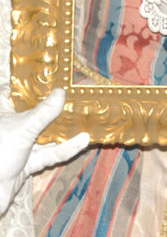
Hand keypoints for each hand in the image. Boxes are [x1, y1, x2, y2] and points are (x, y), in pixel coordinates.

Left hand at [0, 89, 89, 213]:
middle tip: (79, 95)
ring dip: (67, 130)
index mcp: (3, 112)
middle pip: (37, 112)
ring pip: (47, 134)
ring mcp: (21, 146)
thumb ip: (43, 113)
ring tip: (88, 119)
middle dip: (57, 106)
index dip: (32, 81)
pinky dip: (66, 149)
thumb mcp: (22, 129)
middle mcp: (12, 126)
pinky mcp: (29, 163)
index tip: (54, 73)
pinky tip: (82, 141)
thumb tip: (61, 92)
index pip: (15, 90)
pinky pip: (50, 154)